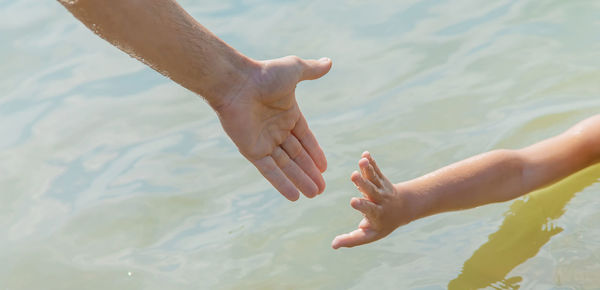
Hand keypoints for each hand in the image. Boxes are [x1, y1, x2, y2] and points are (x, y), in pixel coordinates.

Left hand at [215, 56, 331, 200]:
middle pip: (297, 156)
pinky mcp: (251, 150)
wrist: (235, 82)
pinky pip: (269, 170)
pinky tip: (294, 196)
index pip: (305, 138)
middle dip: (310, 172)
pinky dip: (281, 183)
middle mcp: (276, 130)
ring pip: (286, 166)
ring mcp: (264, 141)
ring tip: (314, 194)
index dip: (315, 153)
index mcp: (288, 114)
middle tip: (322, 189)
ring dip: (300, 180)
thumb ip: (312, 71)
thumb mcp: (294, 70)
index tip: (324, 168)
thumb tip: (329, 62)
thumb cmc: (264, 74)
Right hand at [332, 152, 417, 248]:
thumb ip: (352, 239)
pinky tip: (366, 154)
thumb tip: (333, 245)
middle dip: (363, 183)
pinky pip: (376, 170)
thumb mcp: (369, 235)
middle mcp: (380, 200)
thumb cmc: (382, 224)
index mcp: (377, 214)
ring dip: (368, 169)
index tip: (353, 201)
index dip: (361, 205)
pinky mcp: (380, 178)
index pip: (369, 209)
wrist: (403, 208)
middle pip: (371, 191)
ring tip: (362, 160)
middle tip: (353, 175)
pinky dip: (371, 162)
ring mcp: (381, 188)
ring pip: (375, 178)